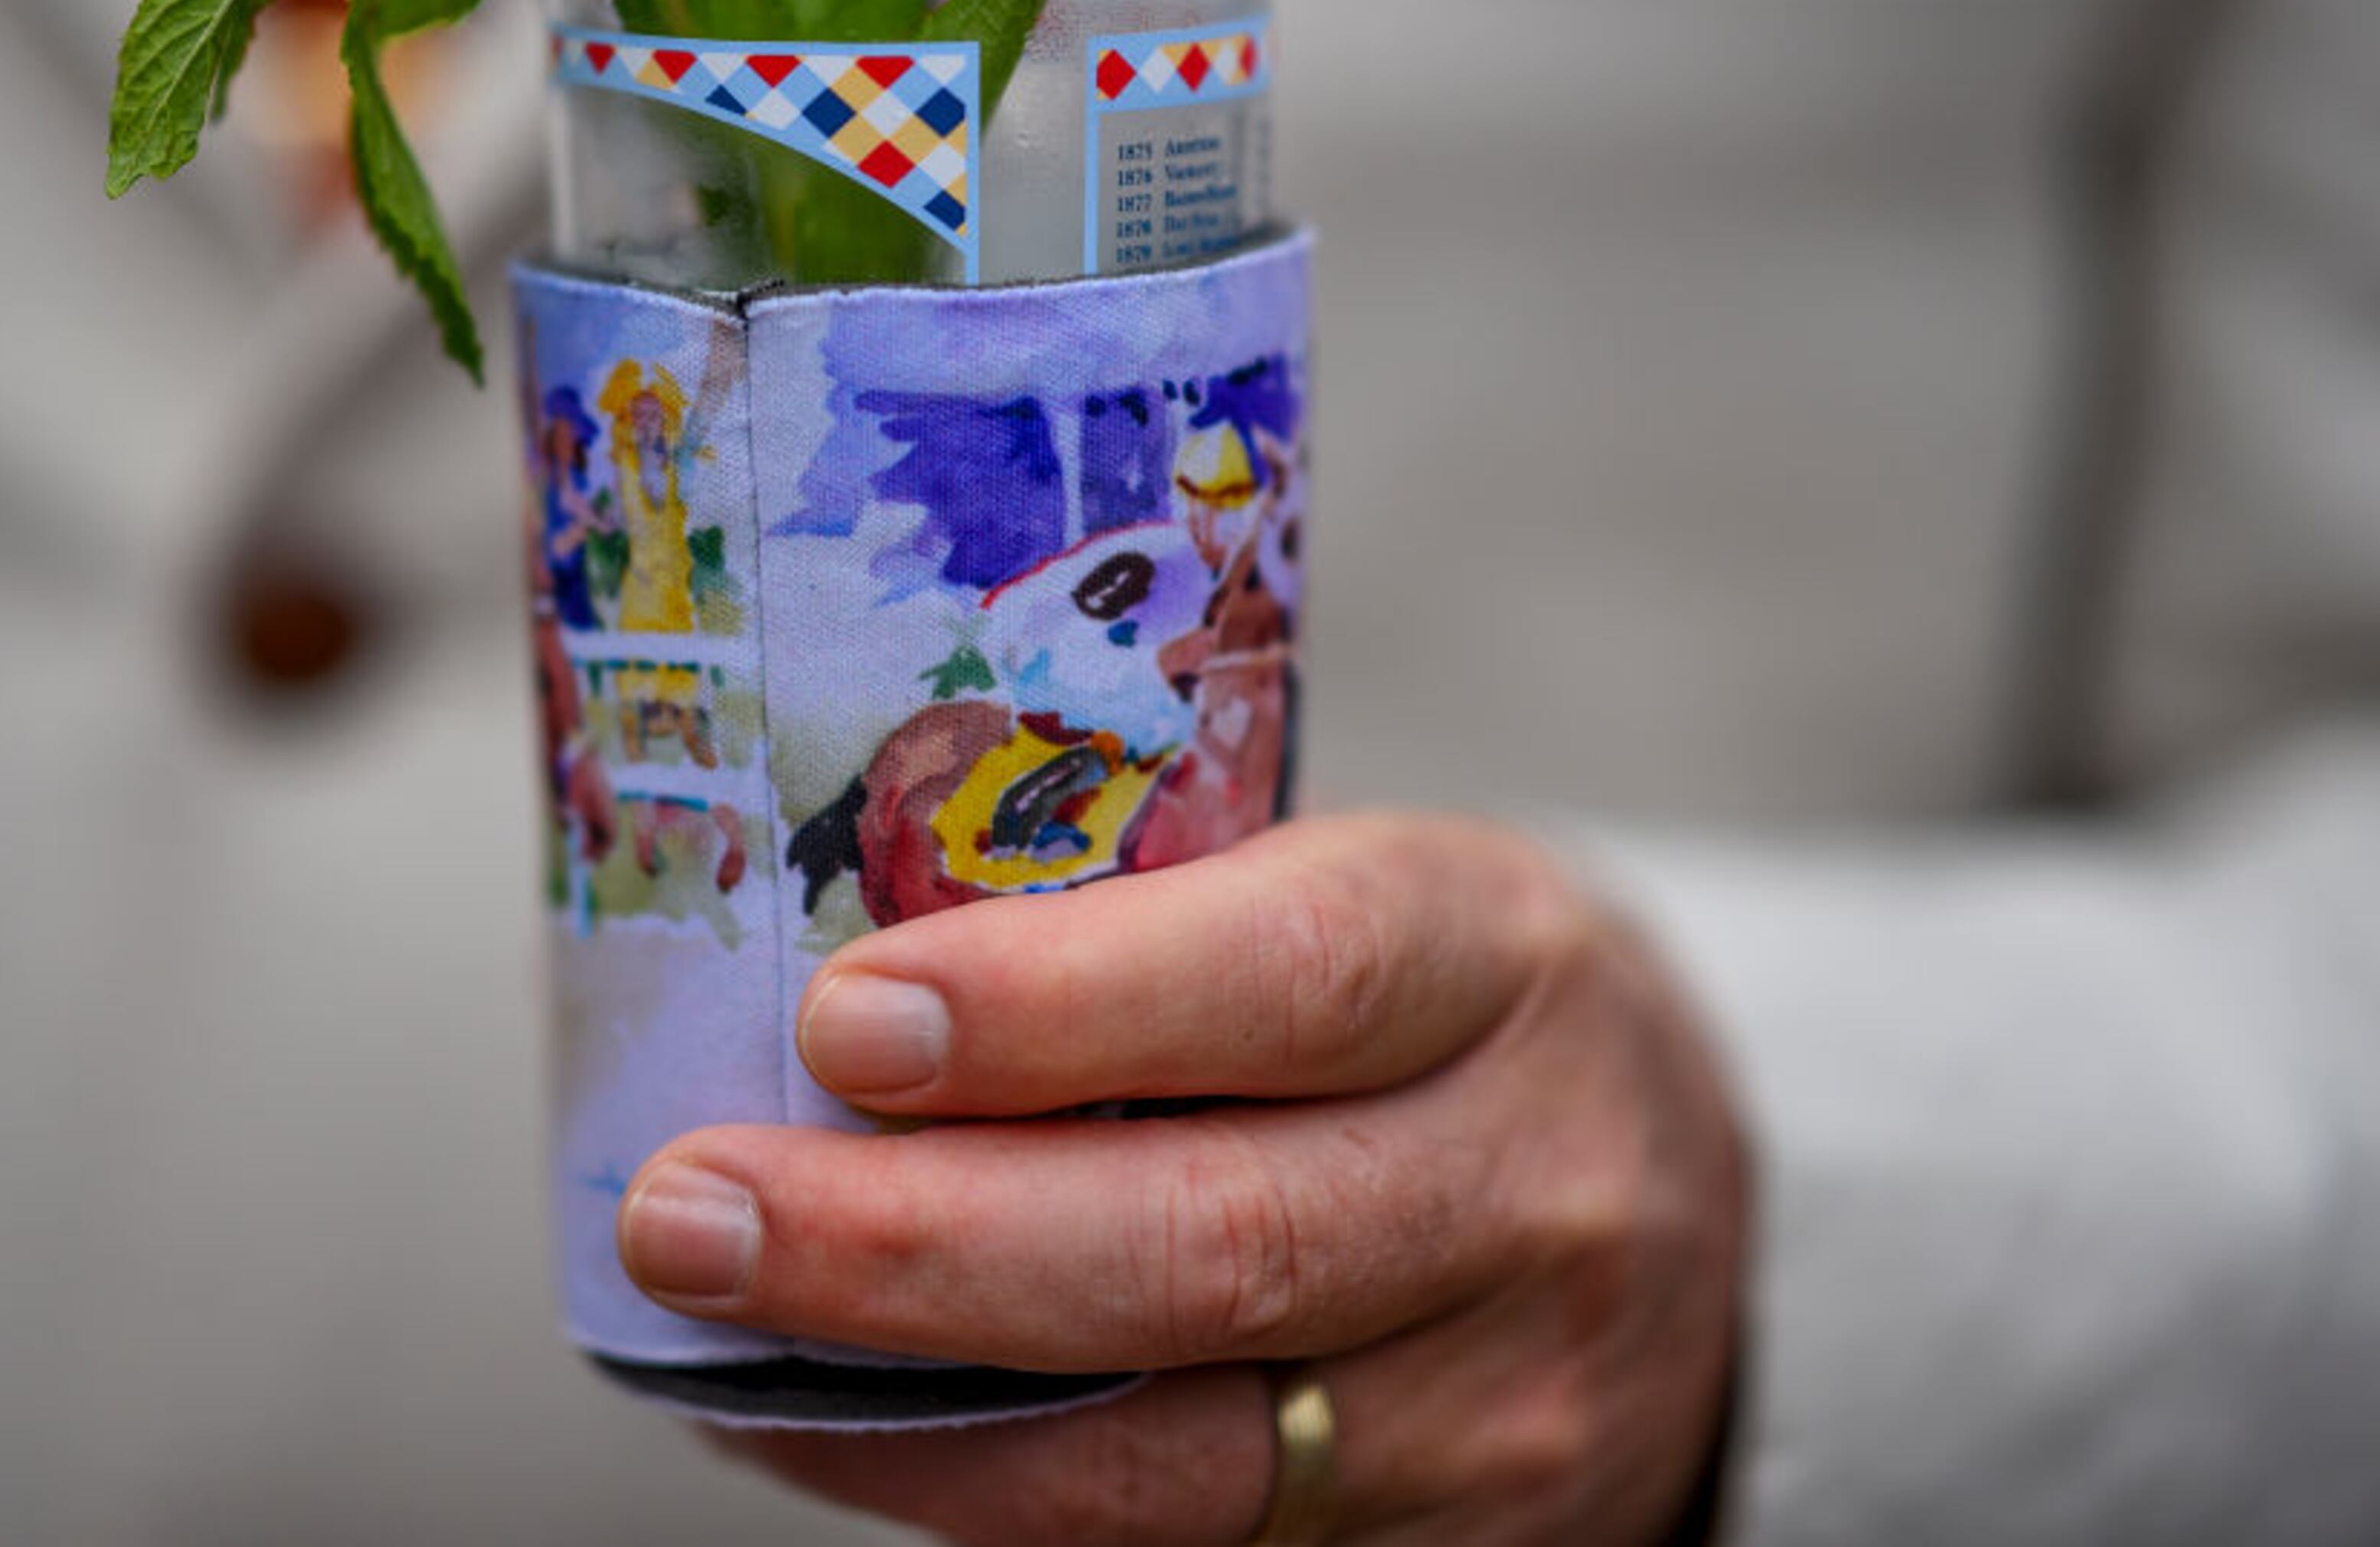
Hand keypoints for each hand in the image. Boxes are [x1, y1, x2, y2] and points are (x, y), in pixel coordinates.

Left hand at [615, 815, 1747, 1544]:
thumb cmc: (1445, 1008)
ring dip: (908, 1410)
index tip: (841, 1022)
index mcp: (1498, 959)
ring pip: (1178, 1457)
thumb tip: (821, 981)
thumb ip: (1157, 926)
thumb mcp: (1370, 894)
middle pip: (1215, 1246)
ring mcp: (1505, 1407)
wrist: (1687, 1204)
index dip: (1057, 1009)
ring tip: (708, 1336)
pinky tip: (829, 1426)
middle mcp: (1531, 1192)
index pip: (1292, 980)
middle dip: (917, 1244)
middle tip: (691, 1209)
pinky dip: (977, 1498)